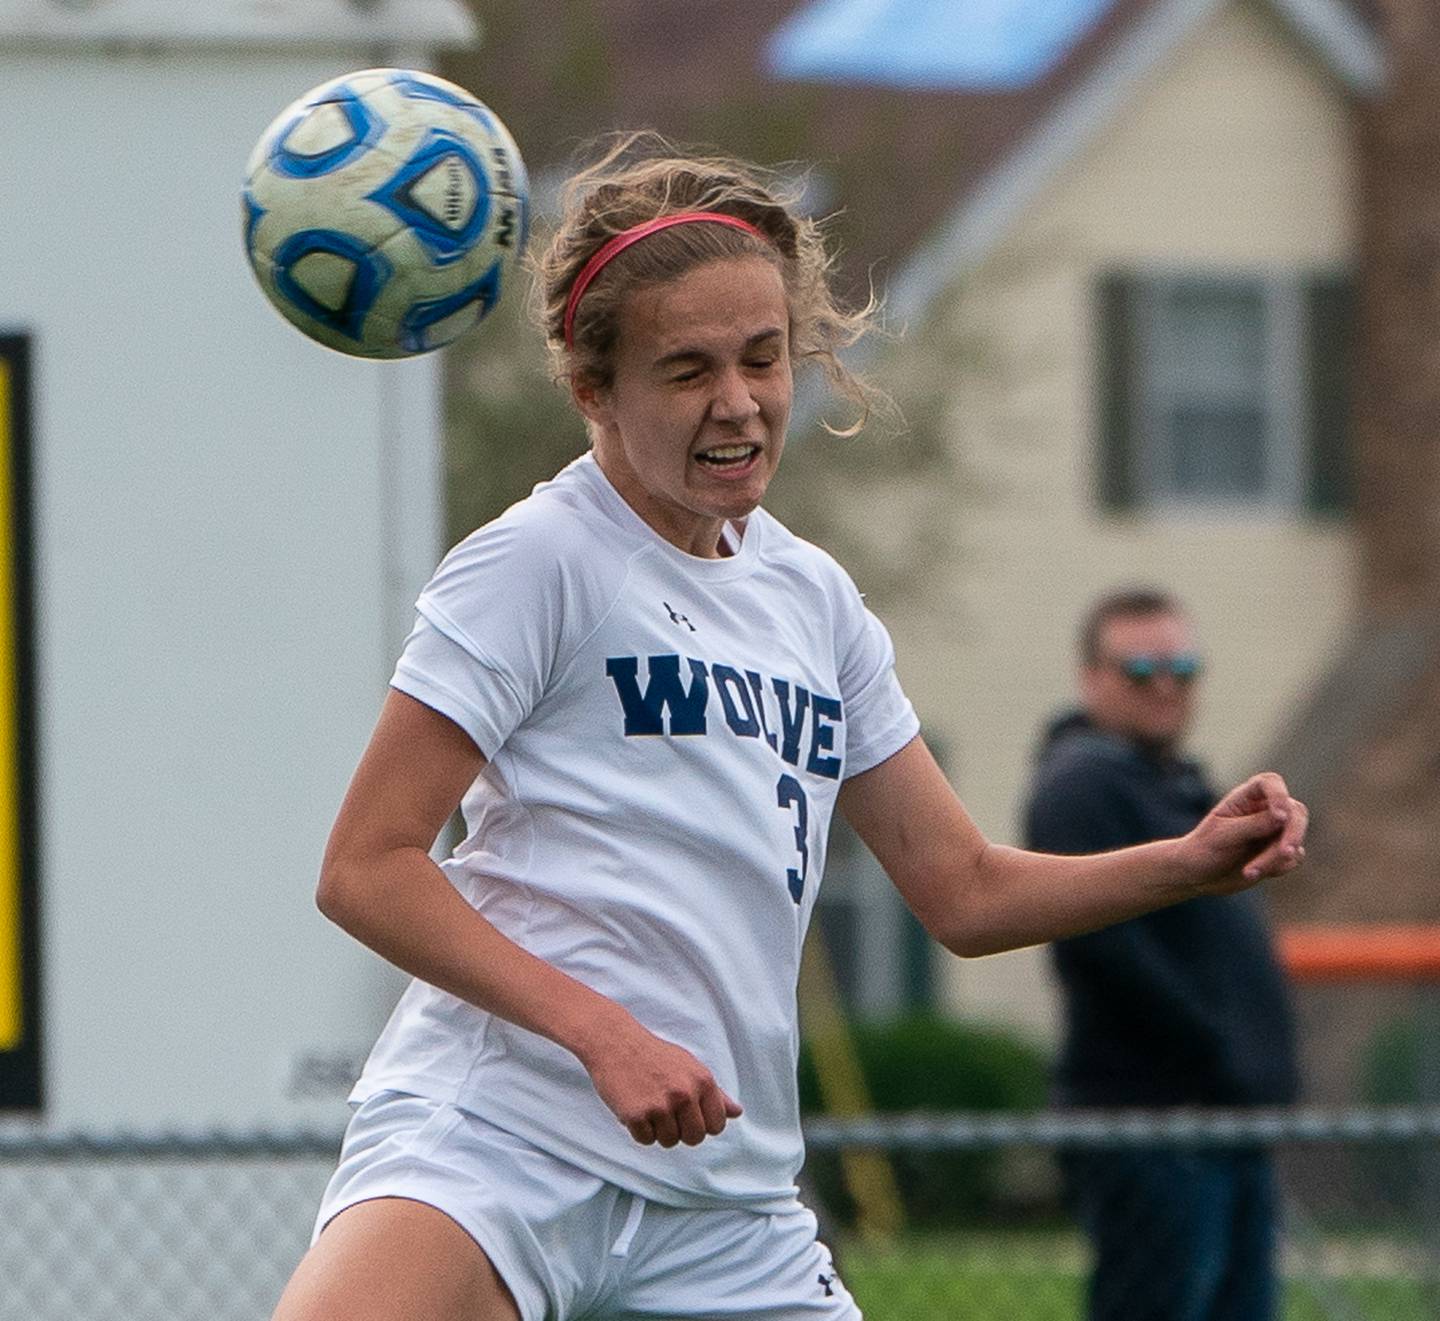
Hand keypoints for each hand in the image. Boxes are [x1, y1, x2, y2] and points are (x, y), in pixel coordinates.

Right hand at [578, 1010, 742, 1147]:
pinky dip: (639, 1130)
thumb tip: (737, 1113)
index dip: (702, 1124)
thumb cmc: (654, 1055)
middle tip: (666, 1111)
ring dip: (658, 1130)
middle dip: (681, 1131)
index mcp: (702, 1081)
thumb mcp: (689, 1067)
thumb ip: (714, 1093)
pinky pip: (645, 1140)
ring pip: (669, 1141)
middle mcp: (684, 1093)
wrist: (615, 1041)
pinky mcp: (636, 1114)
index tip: (688, 1113)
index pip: (716, 1126)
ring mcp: (660, 1105)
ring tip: (649, 1104)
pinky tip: (634, 1107)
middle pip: (694, 1139)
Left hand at [1183, 771, 1308, 892]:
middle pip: (1295, 811)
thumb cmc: (1204, 850)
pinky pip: (1294, 858)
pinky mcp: (1280, 851)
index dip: (1279, 795)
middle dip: (1293, 833)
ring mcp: (1274, 831)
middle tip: (1285, 852)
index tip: (1281, 815)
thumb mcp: (1224, 836)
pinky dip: (1278, 867)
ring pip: (1295, 838)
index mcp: (1245, 798)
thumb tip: (1285, 816)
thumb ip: (1253, 825)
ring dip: (1276, 858)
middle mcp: (1264, 810)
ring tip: (1249, 873)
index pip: (1270, 782)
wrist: (1199, 876)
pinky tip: (1253, 873)